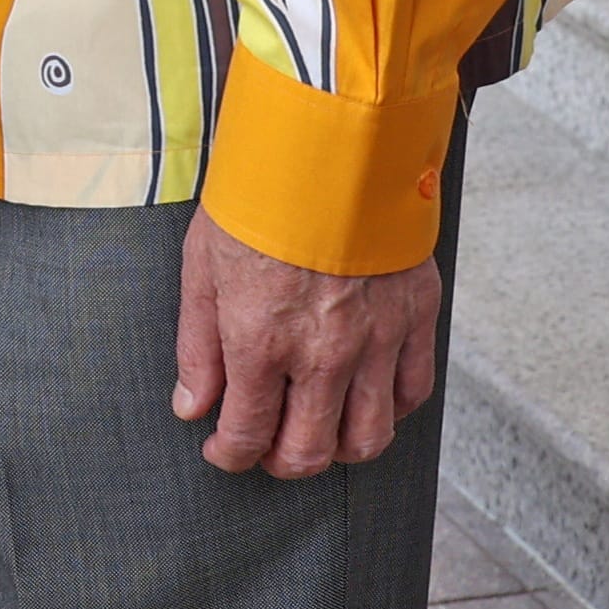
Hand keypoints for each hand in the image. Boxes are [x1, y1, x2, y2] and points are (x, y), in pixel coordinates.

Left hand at [171, 206, 442, 478]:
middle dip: (281, 462)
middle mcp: (322, 353)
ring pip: (368, 437)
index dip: (230, 454)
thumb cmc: (257, 200)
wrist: (328, 147)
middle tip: (267, 450)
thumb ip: (198, 346)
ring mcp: (376, 339)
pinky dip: (390, 410)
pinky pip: (412, 393)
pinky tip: (365, 399)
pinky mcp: (415, 317)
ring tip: (317, 433)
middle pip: (310, 451)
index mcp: (261, 340)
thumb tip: (192, 407)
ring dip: (338, 449)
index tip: (222, 450)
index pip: (248, 432)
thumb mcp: (202, 266)